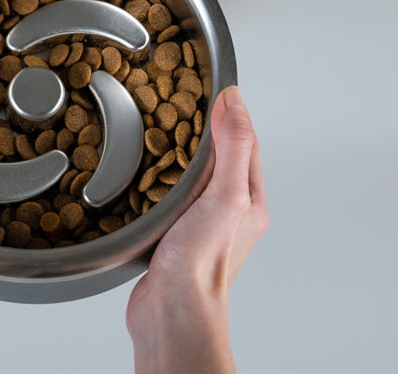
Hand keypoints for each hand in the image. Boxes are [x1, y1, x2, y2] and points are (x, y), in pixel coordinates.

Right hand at [126, 86, 268, 373]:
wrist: (171, 308)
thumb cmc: (201, 262)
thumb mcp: (226, 194)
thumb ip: (233, 148)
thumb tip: (234, 103)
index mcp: (249, 200)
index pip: (247, 144)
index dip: (234, 115)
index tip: (218, 89)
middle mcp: (228, 212)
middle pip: (222, 158)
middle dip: (208, 130)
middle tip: (189, 103)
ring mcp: (201, 223)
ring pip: (195, 176)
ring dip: (182, 153)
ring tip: (167, 130)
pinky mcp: (174, 232)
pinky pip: (173, 194)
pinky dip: (163, 176)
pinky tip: (147, 173)